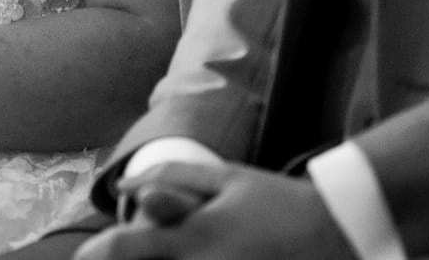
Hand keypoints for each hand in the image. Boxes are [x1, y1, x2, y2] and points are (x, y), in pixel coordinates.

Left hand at [74, 162, 354, 259]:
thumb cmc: (277, 203)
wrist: (341, 234)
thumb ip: (171, 177)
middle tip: (115, 252)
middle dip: (126, 259)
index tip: (86, 254)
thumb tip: (128, 187)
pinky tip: (203, 257)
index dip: (99, 253)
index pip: (126, 249)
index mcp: (194, 240)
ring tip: (165, 250)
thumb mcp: (225, 177)